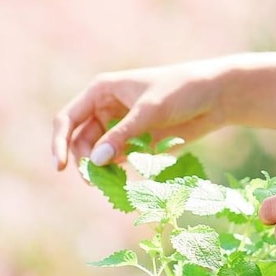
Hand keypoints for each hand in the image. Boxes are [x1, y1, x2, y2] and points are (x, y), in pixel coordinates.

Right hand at [51, 59, 232, 171]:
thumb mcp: (150, 111)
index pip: (68, 119)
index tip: (60, 167)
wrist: (217, 97)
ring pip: (97, 155)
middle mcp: (106, 109)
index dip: (59, 142)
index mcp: (101, 92)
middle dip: (85, 162)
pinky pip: (117, 162)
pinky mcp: (137, 143)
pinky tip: (126, 182)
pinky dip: (117, 173)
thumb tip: (95, 161)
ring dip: (100, 171)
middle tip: (97, 182)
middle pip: (80, 141)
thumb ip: (123, 136)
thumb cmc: (181, 91)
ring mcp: (121, 127)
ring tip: (113, 184)